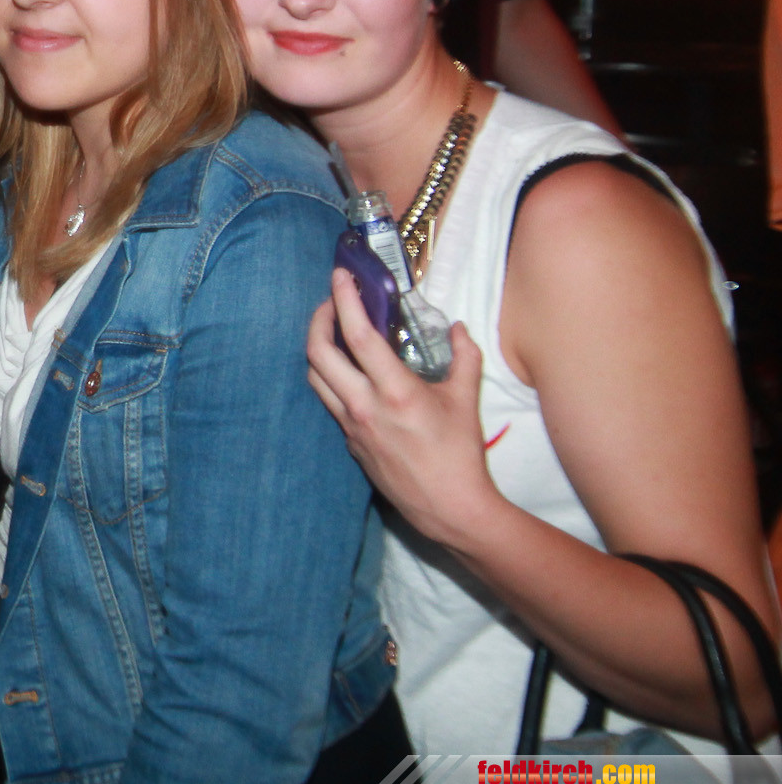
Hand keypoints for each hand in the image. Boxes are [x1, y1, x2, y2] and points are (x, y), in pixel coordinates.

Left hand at [305, 269, 501, 546]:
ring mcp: (351, 426)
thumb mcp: (466, 399)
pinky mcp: (349, 441)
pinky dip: (331, 376)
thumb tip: (459, 328)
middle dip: (317, 319)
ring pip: (316, 377)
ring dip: (318, 347)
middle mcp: (364, 406)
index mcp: (394, 391)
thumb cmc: (460, 452)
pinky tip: (347, 369)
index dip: (344, 300)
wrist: (448, 507)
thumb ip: (464, 356)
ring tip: (332, 330)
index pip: (357, 335)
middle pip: (318, 352)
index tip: (340, 276)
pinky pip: (329, 400)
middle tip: (330, 301)